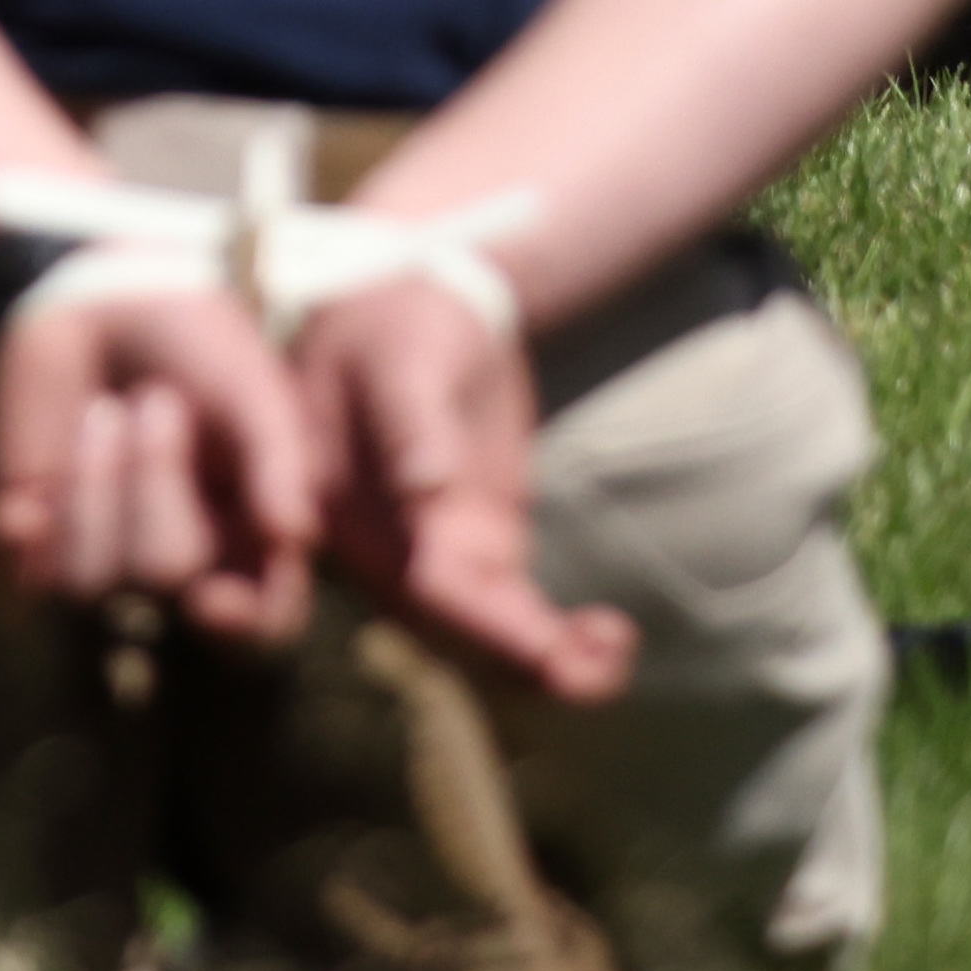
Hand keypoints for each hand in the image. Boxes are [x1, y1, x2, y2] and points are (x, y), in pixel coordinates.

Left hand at [0, 274, 318, 650]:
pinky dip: (18, 544)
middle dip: (156, 478)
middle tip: (155, 402)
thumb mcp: (250, 388)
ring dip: (95, 483)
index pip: (259, 621)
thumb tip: (294, 538)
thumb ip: (277, 459)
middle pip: (164, 577)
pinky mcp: (34, 537)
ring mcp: (103, 554)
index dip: (239, 627)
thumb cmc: (195, 344)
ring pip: (89, 579)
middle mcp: (182, 564)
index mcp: (249, 539)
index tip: (210, 600)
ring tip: (105, 410)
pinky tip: (20, 508)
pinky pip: (20, 573)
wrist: (98, 298)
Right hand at [286, 281, 636, 703]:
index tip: (549, 650)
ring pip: (487, 642)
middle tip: (606, 655)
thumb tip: (425, 489)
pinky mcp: (477, 548)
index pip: (419, 589)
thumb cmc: (398, 322)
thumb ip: (411, 420)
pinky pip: (514, 619)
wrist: (410, 306)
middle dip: (531, 664)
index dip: (483, 631)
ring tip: (617, 644)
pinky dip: (560, 642)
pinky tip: (611, 636)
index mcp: (353, 511)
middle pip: (457, 637)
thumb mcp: (405, 355)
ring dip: (554, 664)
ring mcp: (435, 553)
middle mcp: (389, 550)